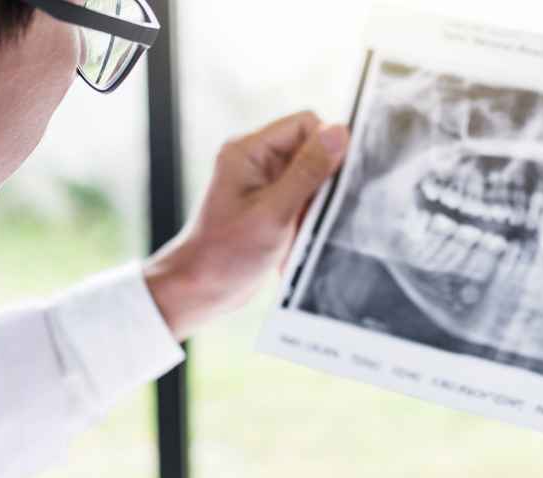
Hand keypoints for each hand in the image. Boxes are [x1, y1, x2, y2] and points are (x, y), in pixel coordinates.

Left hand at [144, 112, 349, 340]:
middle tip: (316, 213)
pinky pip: (306, 199)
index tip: (333, 182)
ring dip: (317, 204)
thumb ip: (309, 172)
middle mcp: (256, 160)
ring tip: (302, 230)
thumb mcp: (274, 212)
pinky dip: (309, 218)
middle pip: (311, 149)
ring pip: (313, 177)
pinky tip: (298, 239)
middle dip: (323, 180)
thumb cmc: (227, 253)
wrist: (201, 289)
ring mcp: (265, 183)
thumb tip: (340, 133)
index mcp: (249, 150)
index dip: (326, 146)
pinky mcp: (272, 205)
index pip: (305, 123)